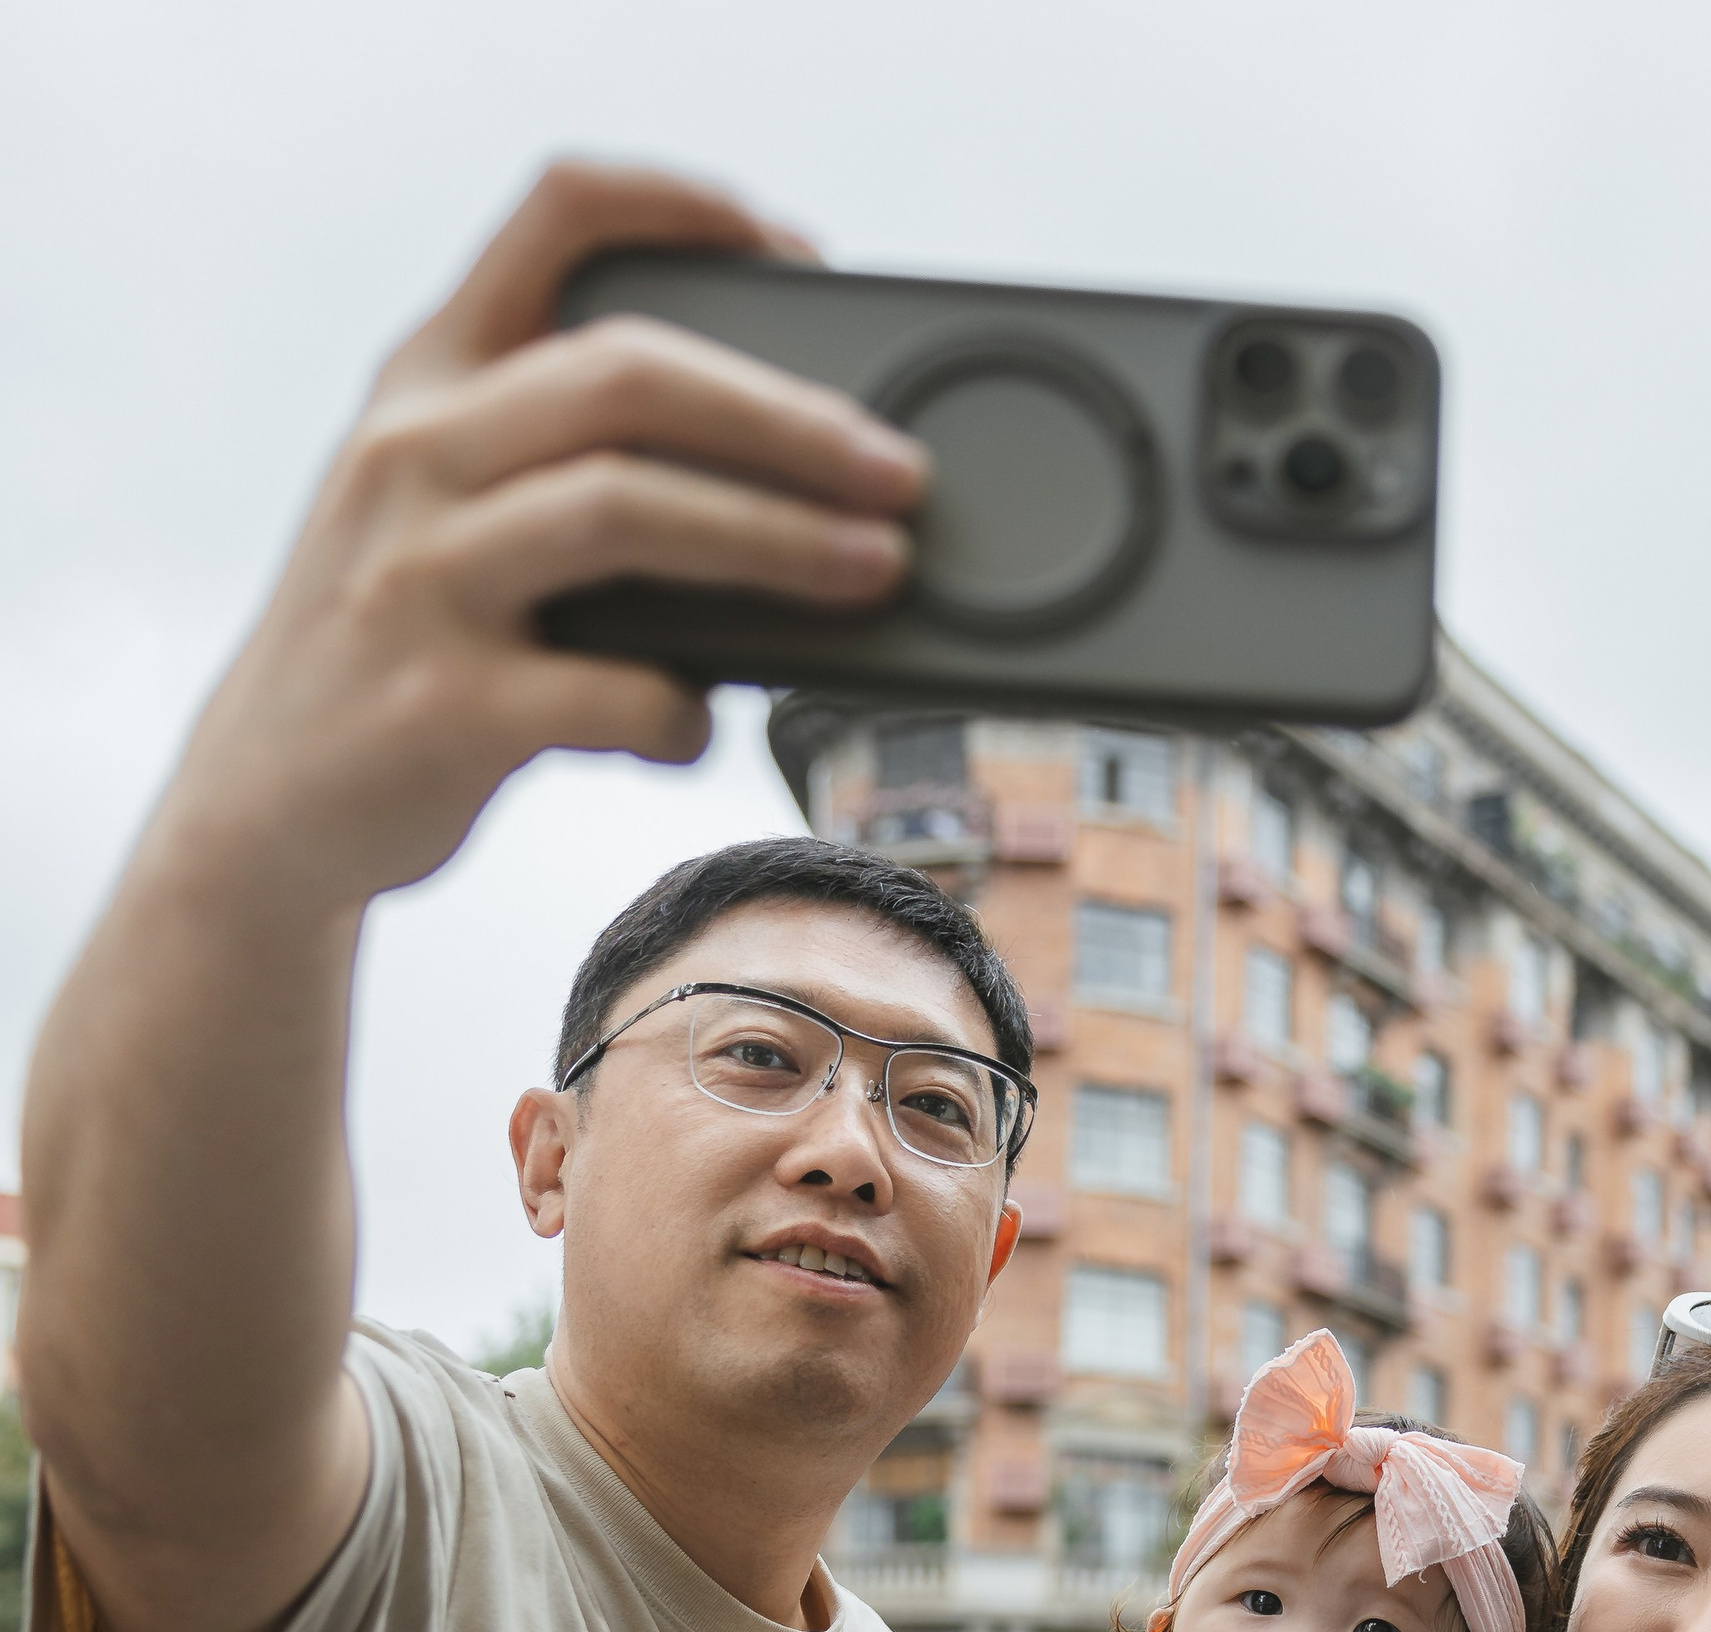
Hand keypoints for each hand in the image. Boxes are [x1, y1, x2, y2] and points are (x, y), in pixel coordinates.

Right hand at [166, 161, 926, 908]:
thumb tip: (788, 482)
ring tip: (873, 569)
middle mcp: (414, 455)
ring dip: (774, 540)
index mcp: (428, 379)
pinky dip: (680, 711)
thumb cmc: (404, 644)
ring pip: (624, 511)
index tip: (797, 249)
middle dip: (787, 419)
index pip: (553, 217)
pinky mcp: (443, 708)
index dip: (686, 205)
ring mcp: (422, 578)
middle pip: (628, 376)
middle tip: (898, 472)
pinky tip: (697, 727)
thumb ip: (566, 463)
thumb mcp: (445, 508)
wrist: (267, 803)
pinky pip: (606, 693)